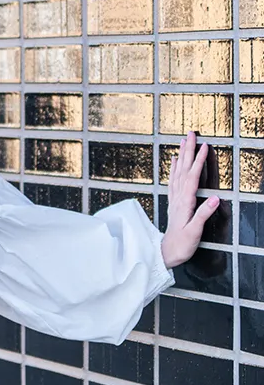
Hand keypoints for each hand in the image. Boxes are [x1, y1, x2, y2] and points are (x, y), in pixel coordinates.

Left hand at [161, 131, 220, 268]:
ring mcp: (174, 198)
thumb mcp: (194, 231)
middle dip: (187, 150)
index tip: (204, 146)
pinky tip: (173, 160)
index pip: (192, 177)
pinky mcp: (173, 201)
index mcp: (184, 202)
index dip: (198, 161)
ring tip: (183, 141)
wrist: (167, 251)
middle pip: (182, 169)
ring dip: (181, 155)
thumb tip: (216, 199)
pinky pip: (173, 180)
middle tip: (190, 133)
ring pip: (178, 171)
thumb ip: (203, 215)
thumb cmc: (182, 244)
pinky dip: (174, 168)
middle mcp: (177, 197)